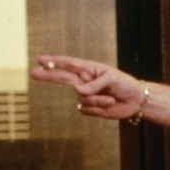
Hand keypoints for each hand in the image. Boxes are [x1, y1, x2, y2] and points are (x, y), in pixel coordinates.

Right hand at [29, 55, 147, 120]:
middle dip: (48, 75)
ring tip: (112, 98)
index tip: (40, 60)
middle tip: (33, 73)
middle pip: (62, 78)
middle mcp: (84, 82)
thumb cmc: (125, 84)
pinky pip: (87, 109)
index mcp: (89, 70)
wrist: (136, 101)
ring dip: (98, 100)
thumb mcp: (112, 79)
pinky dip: (99, 108)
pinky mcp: (89, 108)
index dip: (54, 62)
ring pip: (82, 99)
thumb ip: (95, 84)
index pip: (69, 64)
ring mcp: (85, 95)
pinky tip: (109, 105)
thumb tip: (78, 91)